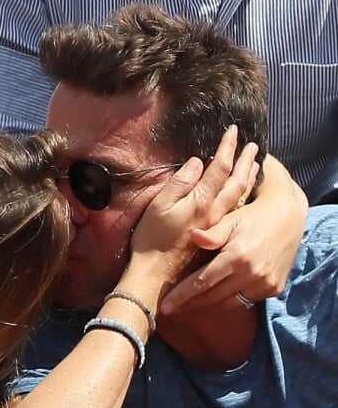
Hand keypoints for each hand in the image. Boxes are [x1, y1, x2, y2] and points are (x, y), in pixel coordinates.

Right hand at [130, 125, 257, 285]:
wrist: (156, 277)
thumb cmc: (151, 240)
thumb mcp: (159, 206)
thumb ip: (179, 183)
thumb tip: (198, 163)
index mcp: (201, 202)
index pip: (220, 168)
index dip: (227, 148)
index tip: (233, 130)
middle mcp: (214, 213)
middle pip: (236, 182)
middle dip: (245, 161)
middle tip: (254, 145)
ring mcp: (217, 226)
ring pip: (240, 197)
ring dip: (249, 178)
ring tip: (256, 164)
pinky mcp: (215, 236)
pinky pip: (236, 210)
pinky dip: (243, 196)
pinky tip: (244, 193)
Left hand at [159, 156, 307, 313]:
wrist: (286, 218)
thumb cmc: (250, 216)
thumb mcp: (230, 220)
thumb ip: (212, 233)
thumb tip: (194, 236)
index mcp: (236, 256)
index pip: (201, 282)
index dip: (181, 296)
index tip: (164, 307)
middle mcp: (252, 274)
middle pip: (212, 296)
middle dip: (189, 304)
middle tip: (169, 308)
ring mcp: (265, 283)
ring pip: (229, 302)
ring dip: (208, 303)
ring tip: (188, 303)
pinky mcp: (274, 289)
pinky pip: (246, 300)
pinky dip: (230, 298)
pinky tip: (215, 294)